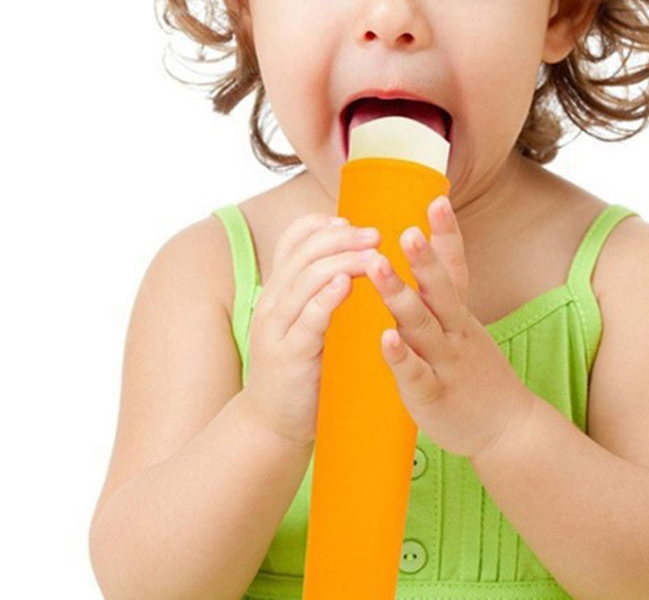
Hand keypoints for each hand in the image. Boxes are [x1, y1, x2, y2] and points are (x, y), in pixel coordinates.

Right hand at [242, 213, 381, 448]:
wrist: (271, 426)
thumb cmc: (299, 369)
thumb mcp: (303, 322)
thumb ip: (320, 292)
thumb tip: (353, 262)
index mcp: (279, 289)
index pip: (293, 239)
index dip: (323, 224)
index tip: (352, 221)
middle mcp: (273, 301)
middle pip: (305, 252)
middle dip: (343, 237)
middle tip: (377, 234)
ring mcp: (278, 327)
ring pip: (308, 278)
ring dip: (343, 261)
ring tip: (374, 253)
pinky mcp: (290, 355)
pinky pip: (307, 318)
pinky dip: (326, 297)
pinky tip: (346, 285)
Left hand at [365, 195, 535, 459]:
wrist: (508, 430)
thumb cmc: (476, 374)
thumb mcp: (463, 327)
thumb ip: (438, 298)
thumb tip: (417, 258)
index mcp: (459, 315)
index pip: (455, 267)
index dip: (447, 235)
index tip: (437, 199)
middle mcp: (455, 332)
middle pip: (439, 289)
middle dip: (423, 258)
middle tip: (404, 229)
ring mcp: (446, 363)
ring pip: (422, 325)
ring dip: (399, 295)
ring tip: (378, 267)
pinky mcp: (433, 395)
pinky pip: (415, 373)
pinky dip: (400, 356)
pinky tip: (383, 339)